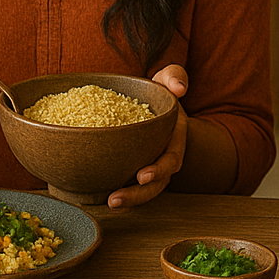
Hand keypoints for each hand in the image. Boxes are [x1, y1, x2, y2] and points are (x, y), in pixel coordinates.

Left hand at [109, 64, 187, 207]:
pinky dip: (118, 192)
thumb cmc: (158, 93)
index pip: (171, 160)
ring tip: (109, 202)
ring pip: (144, 190)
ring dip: (128, 199)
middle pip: (156, 183)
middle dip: (138, 194)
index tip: (142, 175)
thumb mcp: (166, 80)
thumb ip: (174, 76)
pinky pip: (129, 185)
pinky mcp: (134, 169)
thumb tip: (179, 87)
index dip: (159, 170)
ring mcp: (150, 166)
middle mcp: (164, 157)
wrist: (149, 103)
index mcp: (174, 140)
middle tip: (115, 198)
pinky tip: (98, 196)